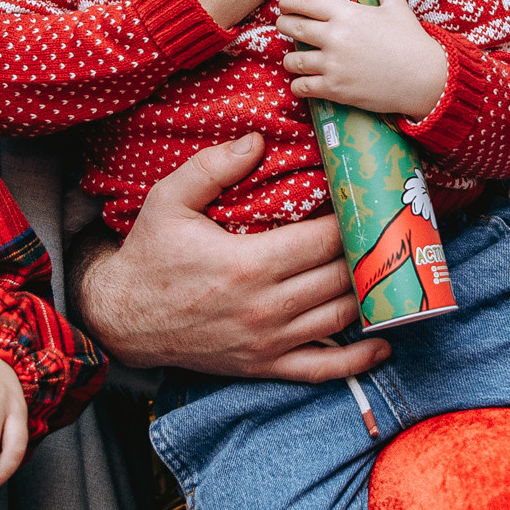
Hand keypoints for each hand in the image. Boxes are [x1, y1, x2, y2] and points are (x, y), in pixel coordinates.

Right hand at [74, 138, 389, 382]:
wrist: (121, 319)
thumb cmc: (148, 257)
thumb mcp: (168, 201)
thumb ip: (213, 167)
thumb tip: (258, 139)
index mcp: (248, 264)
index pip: (325, 239)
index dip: (354, 219)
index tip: (366, 200)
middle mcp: (265, 307)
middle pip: (341, 276)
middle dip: (369, 251)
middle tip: (386, 229)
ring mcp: (268, 341)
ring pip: (341, 317)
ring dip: (370, 294)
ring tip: (388, 269)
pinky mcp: (264, 365)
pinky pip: (323, 369)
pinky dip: (358, 359)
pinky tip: (383, 342)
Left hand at [279, 0, 448, 121]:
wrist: (424, 79)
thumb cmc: (411, 41)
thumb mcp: (398, 7)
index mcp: (345, 13)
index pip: (302, 1)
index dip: (287, 2)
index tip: (285, 4)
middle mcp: (334, 37)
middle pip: (290, 27)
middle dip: (284, 26)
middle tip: (286, 27)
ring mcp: (332, 64)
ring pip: (292, 60)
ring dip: (290, 59)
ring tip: (295, 58)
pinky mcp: (335, 89)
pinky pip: (302, 87)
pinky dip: (298, 85)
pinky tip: (302, 83)